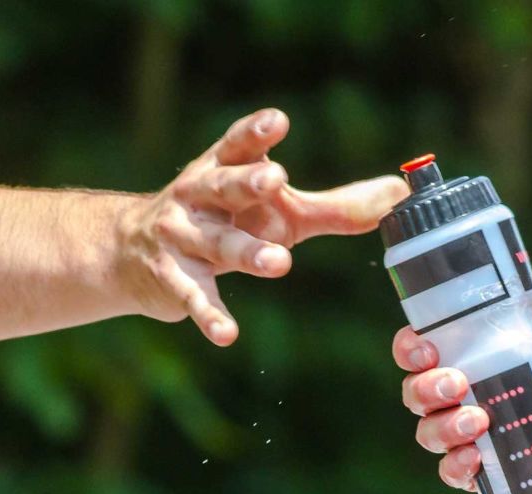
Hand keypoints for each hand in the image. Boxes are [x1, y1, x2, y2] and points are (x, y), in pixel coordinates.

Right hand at [117, 107, 408, 345]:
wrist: (132, 253)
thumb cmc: (226, 221)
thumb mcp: (279, 212)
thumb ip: (337, 207)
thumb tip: (399, 193)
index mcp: (223, 169)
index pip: (239, 145)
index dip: (256, 133)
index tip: (278, 121)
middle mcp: (197, 196)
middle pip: (224, 185)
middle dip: (248, 181)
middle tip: (276, 179)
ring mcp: (181, 236)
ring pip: (217, 244)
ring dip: (246, 252)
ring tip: (279, 263)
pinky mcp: (172, 278)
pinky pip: (196, 296)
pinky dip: (211, 315)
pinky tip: (227, 334)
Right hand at [392, 312, 531, 490]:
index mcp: (471, 359)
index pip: (420, 349)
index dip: (410, 348)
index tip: (428, 351)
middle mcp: (458, 398)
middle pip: (415, 393)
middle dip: (427, 388)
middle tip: (457, 384)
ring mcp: (465, 437)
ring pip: (428, 432)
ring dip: (444, 426)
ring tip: (478, 421)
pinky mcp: (479, 472)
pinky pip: (451, 471)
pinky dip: (457, 465)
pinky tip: (476, 458)